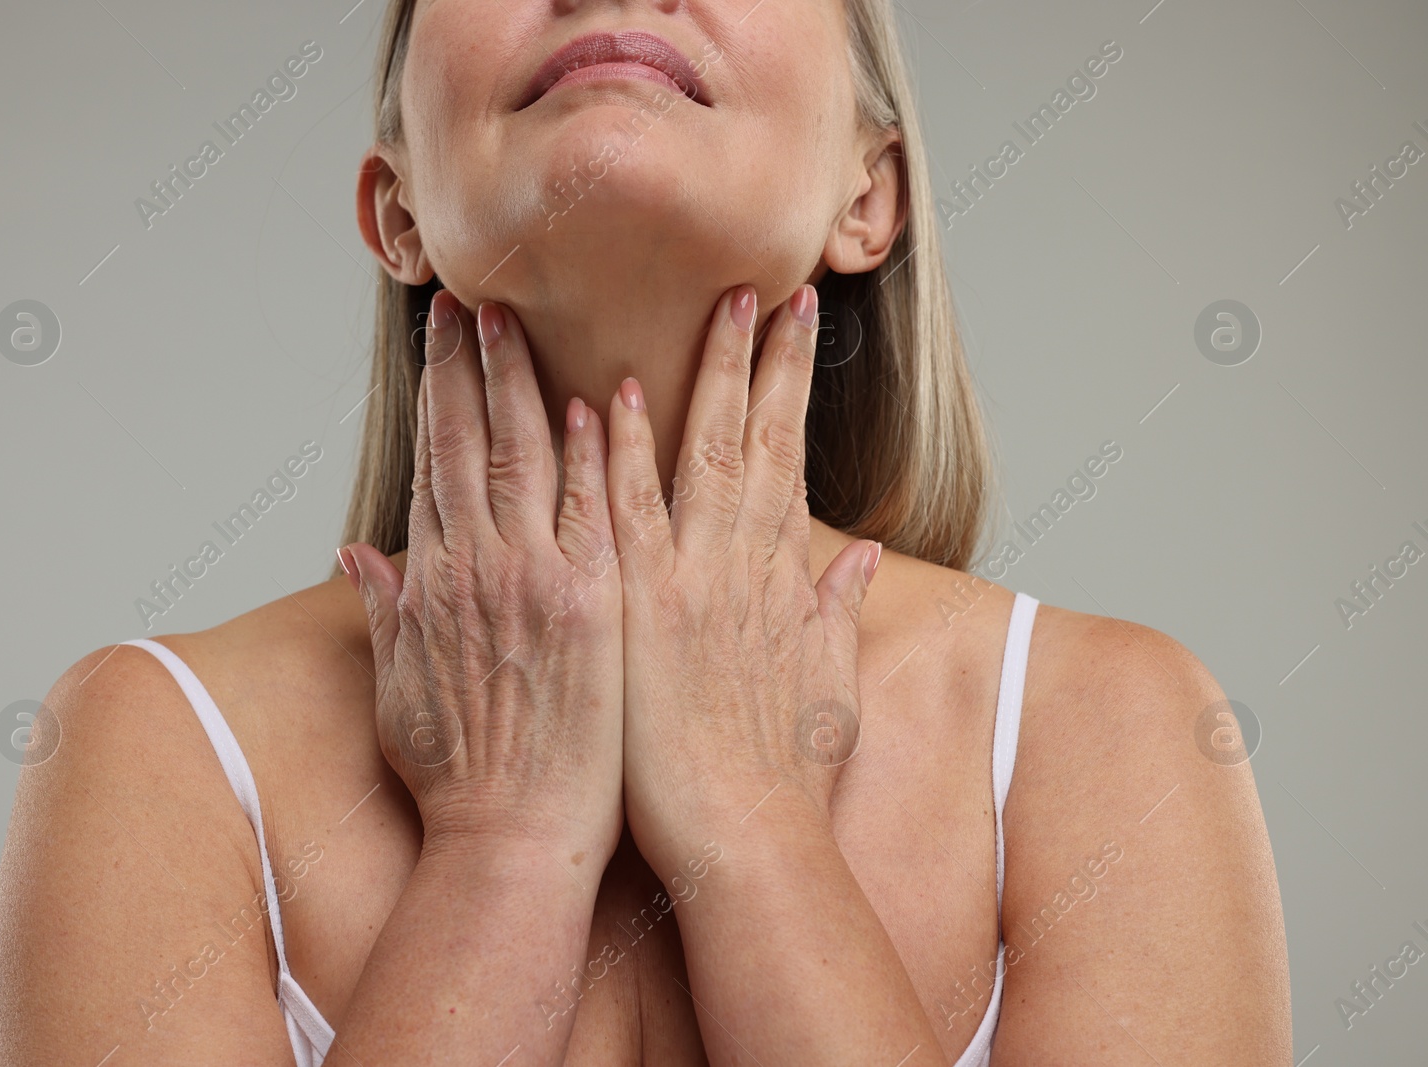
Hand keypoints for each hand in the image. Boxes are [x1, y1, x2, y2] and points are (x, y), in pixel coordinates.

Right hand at [343, 290, 623, 877]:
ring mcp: (538, 580)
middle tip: (470, 304)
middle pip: (468, 445)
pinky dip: (592, 453)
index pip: (430, 468)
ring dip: (520, 384)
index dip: (433, 401)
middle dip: (467, 369)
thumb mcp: (399, 692)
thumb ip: (384, 612)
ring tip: (517, 323)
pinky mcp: (596, 603)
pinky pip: (594, 509)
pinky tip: (595, 400)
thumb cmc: (461, 778)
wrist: (514, 840)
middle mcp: (478, 569)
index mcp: (432, 584)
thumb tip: (354, 555)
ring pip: (524, 458)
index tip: (439, 347)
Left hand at [605, 283, 880, 877]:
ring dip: (701, 378)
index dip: (789, 388)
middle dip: (760, 360)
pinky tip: (618, 397)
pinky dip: (623, 457)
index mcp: (779, 580)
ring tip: (707, 307)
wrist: (747, 846)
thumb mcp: (827, 686)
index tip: (794, 327)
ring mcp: (690, 584)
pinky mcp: (638, 613)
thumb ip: (838, 610)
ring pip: (697, 459)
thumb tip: (863, 557)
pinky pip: (625, 518)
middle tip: (761, 289)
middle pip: (751, 440)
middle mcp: (740, 569)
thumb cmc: (782, 779)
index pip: (786, 458)